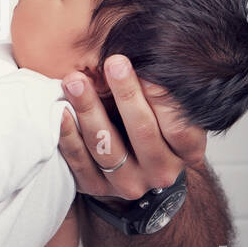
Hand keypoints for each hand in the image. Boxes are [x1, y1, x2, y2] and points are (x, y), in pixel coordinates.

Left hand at [58, 54, 205, 202]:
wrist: (136, 162)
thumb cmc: (153, 121)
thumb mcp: (169, 108)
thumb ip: (161, 89)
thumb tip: (150, 58)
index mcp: (186, 152)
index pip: (178, 128)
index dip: (162, 98)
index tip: (147, 69)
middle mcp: (161, 172)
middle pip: (142, 133)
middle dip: (126, 94)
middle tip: (114, 63)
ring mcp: (129, 184)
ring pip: (106, 148)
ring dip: (89, 110)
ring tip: (76, 81)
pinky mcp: (97, 188)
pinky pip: (80, 163)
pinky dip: (69, 136)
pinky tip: (62, 112)